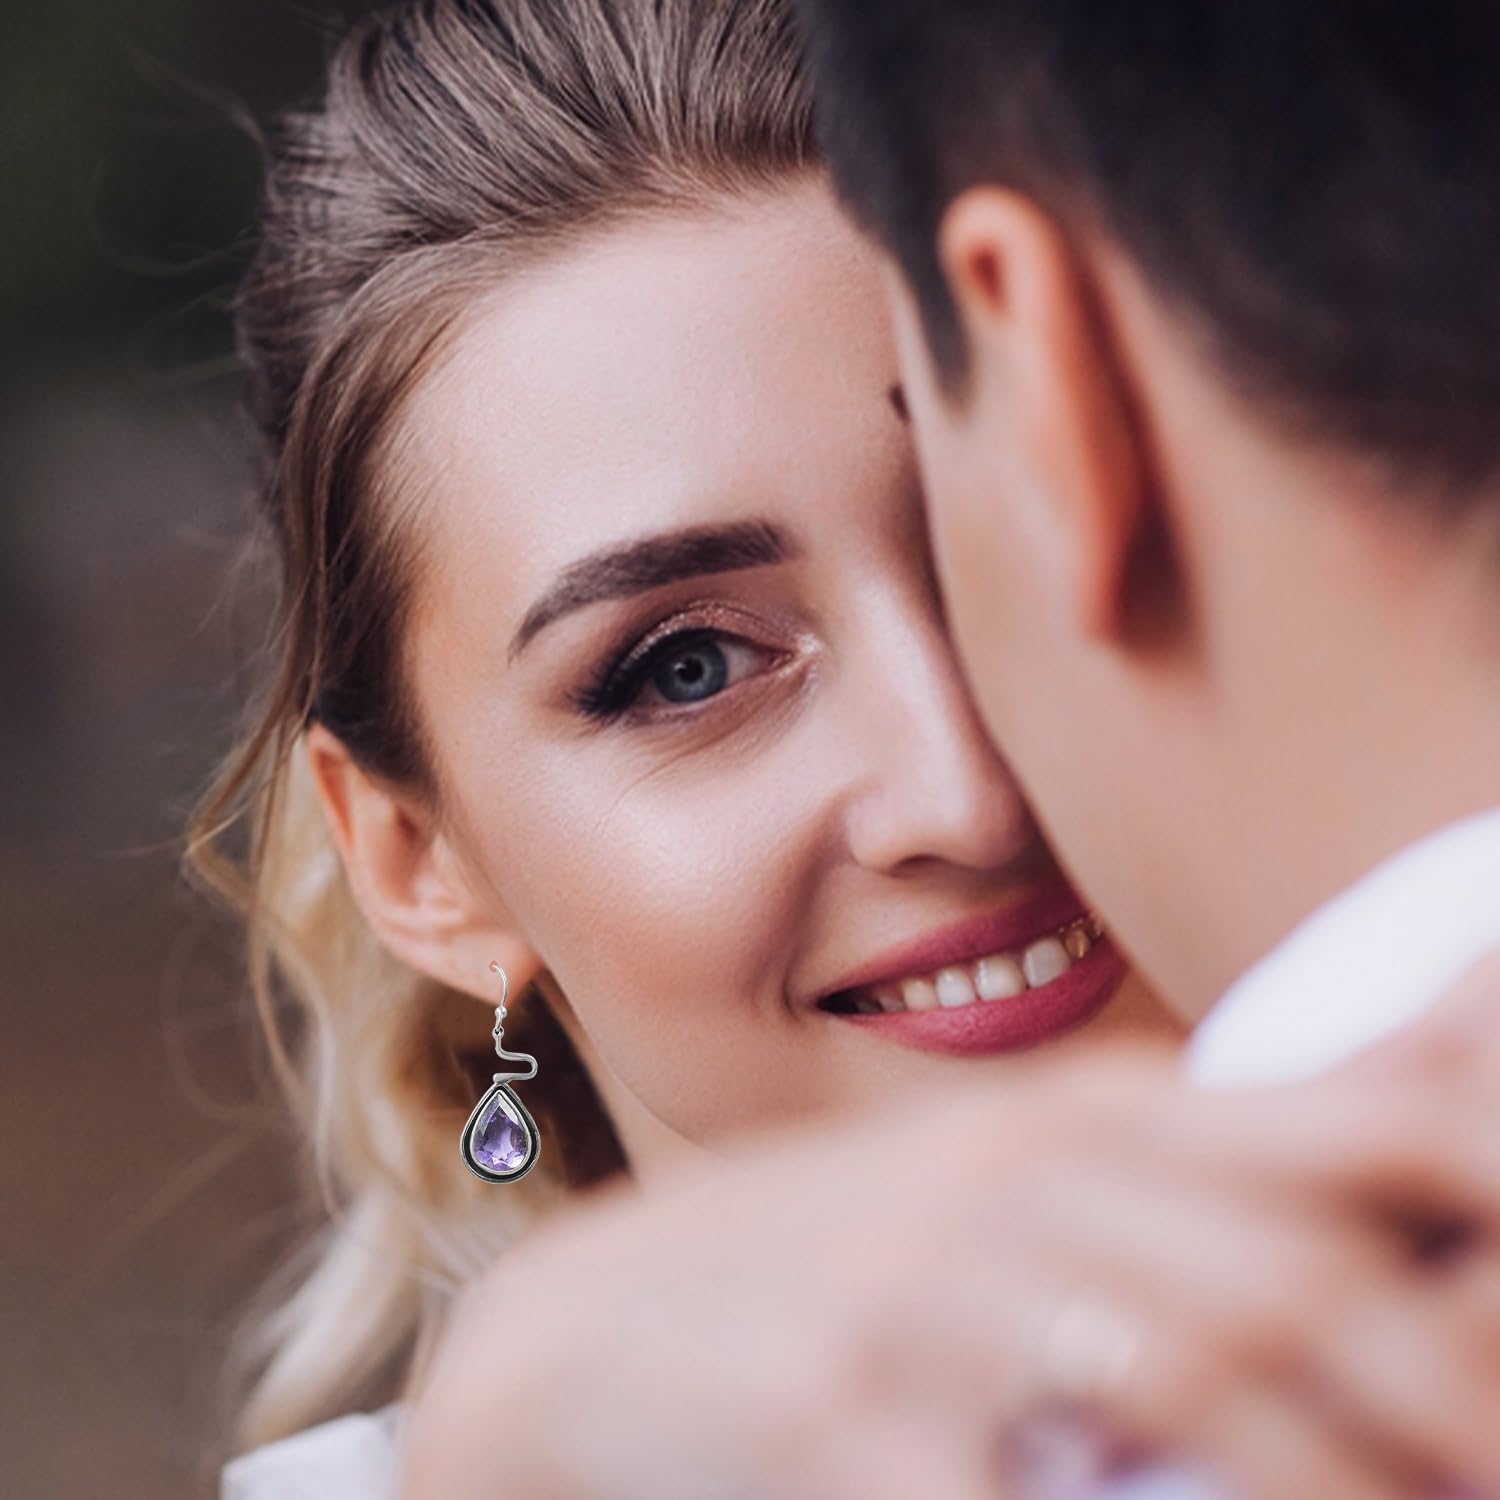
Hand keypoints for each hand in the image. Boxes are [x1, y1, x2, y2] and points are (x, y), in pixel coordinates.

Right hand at [394, 1041, 1499, 1499]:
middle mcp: (1000, 1193)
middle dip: (1436, 1387)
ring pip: (1194, 1382)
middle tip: (1493, 1462)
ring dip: (1333, 1476)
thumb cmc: (817, 1264)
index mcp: (1056, 1124)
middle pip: (1283, 1276)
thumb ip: (1142, 1182)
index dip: (1461, 1181)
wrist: (589, 1340)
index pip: (1311, 1129)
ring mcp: (916, 1312)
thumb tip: (1345, 1212)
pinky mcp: (848, 1433)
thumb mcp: (982, 1190)